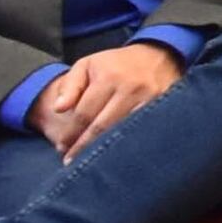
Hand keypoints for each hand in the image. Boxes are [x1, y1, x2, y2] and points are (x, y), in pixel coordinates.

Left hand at [34, 41, 181, 156]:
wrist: (157, 57)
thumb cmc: (116, 64)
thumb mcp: (88, 65)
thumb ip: (70, 86)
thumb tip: (58, 109)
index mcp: (108, 78)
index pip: (85, 113)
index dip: (71, 133)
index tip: (61, 147)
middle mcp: (130, 89)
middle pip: (103, 127)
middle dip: (84, 146)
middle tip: (71, 162)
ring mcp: (150, 100)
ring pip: (122, 133)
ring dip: (105, 150)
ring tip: (91, 165)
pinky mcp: (163, 108)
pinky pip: (141, 133)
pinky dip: (126, 145)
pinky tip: (116, 157)